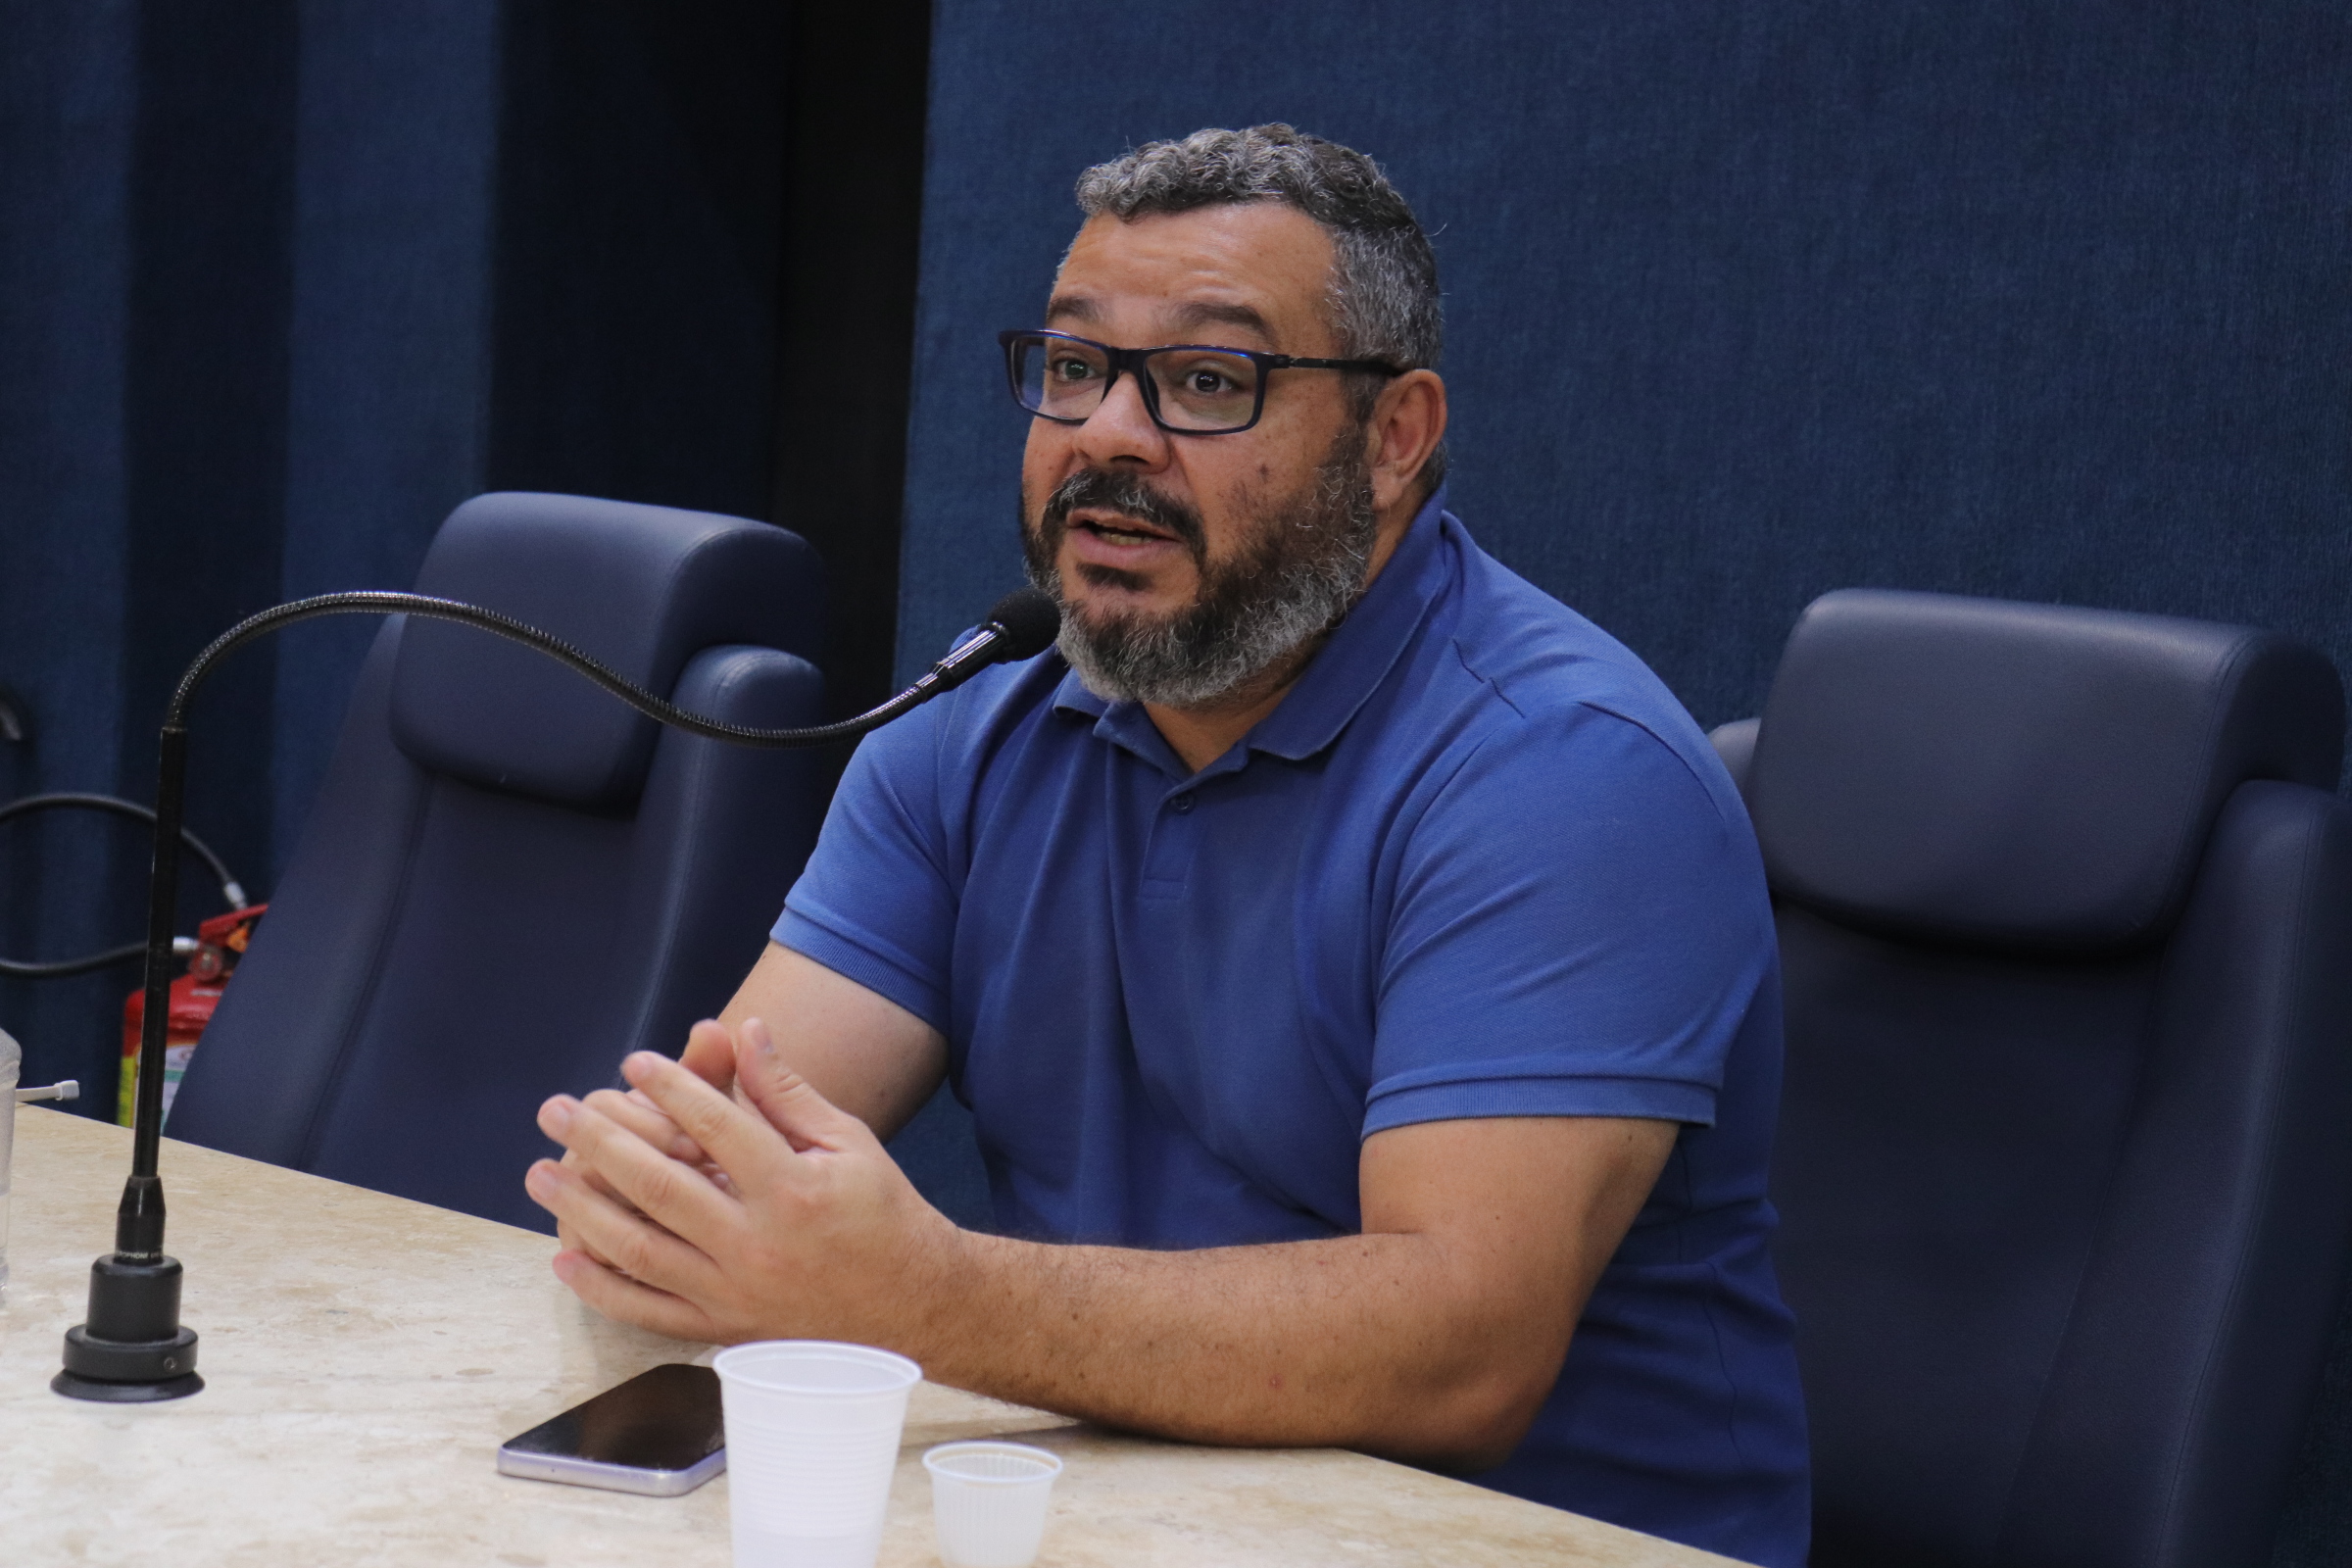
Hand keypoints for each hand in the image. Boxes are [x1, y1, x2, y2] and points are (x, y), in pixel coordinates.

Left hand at [526, 1018, 961, 1345]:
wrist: (912, 1307)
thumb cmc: (881, 1213)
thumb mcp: (848, 1142)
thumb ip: (787, 1091)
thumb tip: (744, 1031)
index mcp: (794, 1189)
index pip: (717, 1126)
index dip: (671, 1088)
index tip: (633, 1062)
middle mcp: (757, 1243)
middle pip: (661, 1185)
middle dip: (600, 1142)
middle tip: (558, 1110)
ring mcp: (734, 1292)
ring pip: (640, 1248)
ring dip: (582, 1208)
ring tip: (541, 1173)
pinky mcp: (723, 1329)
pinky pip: (647, 1311)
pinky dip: (601, 1287)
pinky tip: (566, 1256)